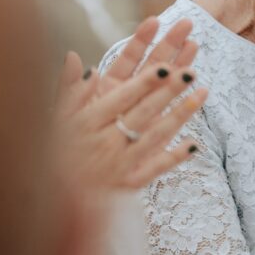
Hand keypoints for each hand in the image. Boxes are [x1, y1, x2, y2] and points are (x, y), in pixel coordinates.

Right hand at [53, 17, 207, 189]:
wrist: (52, 197)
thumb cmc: (54, 150)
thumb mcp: (55, 118)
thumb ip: (68, 88)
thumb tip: (74, 56)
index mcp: (88, 122)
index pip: (121, 97)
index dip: (144, 82)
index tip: (165, 66)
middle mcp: (105, 141)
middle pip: (143, 111)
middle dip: (169, 90)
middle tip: (191, 71)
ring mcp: (120, 163)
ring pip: (155, 135)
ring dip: (180, 114)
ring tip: (202, 92)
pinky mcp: (128, 183)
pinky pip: (155, 168)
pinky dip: (175, 157)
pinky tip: (194, 144)